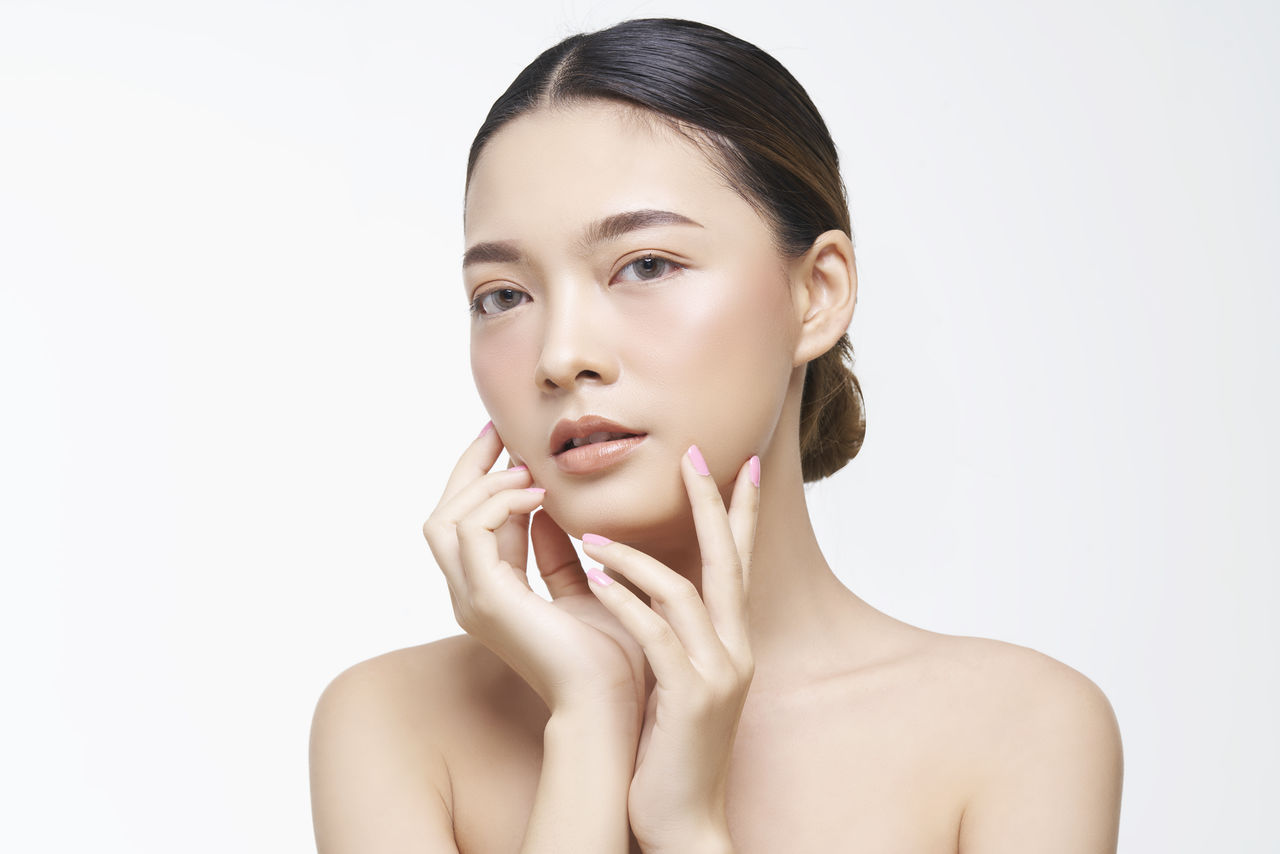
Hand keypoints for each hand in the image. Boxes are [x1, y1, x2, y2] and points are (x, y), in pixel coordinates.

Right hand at [422, 423, 645, 722]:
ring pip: (444, 519)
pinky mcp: (487, 599)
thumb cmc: (609, 657)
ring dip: (485, 485)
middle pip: (441, 516)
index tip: (509, 442)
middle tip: (501, 433)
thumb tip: (549, 510)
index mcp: (491, 594)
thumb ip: (559, 554)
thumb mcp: (584, 588)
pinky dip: (498, 505)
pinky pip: (471, 532)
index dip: (484, 480)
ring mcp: (472, 599)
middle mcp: (471, 596)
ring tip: (529, 472)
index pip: (468, 523)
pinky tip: (537, 497)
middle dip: (470, 469)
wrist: (613, 703)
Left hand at [580, 446, 759, 852]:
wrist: (684, 819)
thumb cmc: (668, 747)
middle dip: (713, 504)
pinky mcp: (690, 698)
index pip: (739, 563)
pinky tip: (596, 581)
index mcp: (730, 641)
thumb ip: (654, 625)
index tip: (736, 463)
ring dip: (639, 559)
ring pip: (686, 593)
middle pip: (730, 561)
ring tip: (593, 535)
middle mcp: (735, 649)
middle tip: (695, 455)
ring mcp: (718, 673)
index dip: (738, 512)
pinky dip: (627, 604)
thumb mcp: (667, 678)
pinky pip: (658, 637)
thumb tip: (618, 569)